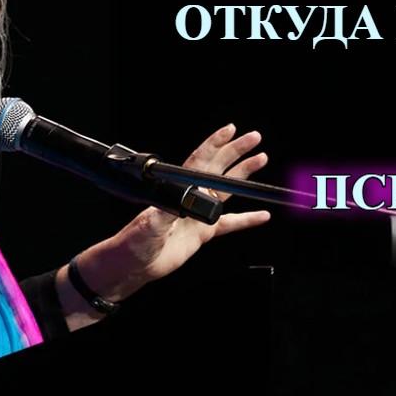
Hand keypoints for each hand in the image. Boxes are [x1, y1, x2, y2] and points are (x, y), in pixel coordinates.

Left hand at [59, 124, 270, 326]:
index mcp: (177, 190)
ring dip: (244, 175)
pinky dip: (247, 219)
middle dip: (236, 152)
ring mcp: (198, 214)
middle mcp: (190, 197)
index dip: (215, 144)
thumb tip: (184, 198)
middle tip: (254, 138)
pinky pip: (230, 223)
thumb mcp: (150, 223)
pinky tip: (262, 215)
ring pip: (227, 189)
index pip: (200, 161)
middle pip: (218, 168)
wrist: (134, 265)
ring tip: (260, 159)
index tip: (231, 130)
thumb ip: (169, 209)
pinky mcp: (203, 232)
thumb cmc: (134, 242)